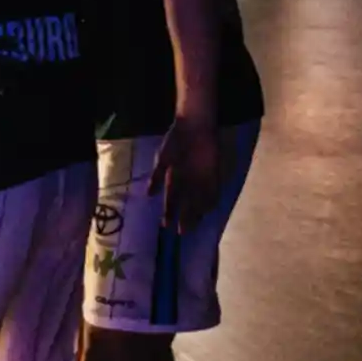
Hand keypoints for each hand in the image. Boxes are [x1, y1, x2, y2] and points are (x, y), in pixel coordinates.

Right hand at [149, 115, 220, 231]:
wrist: (194, 127)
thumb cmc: (176, 140)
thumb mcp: (163, 158)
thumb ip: (156, 177)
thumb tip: (148, 194)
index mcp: (174, 176)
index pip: (172, 199)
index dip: (169, 212)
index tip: (165, 225)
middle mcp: (187, 180)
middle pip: (185, 203)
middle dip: (184, 217)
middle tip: (182, 233)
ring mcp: (200, 178)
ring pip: (198, 199)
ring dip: (195, 212)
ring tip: (193, 225)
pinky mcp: (213, 173)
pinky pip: (212, 190)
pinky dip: (210, 199)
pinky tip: (209, 209)